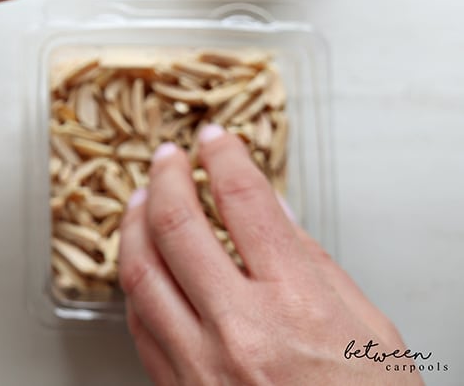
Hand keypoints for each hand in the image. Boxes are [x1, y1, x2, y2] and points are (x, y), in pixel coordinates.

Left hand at [119, 124, 421, 383]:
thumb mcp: (370, 332)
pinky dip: (135, 285)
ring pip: (139, 273)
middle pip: (176, 227)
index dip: (225, 159)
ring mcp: (199, 366)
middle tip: (167, 157)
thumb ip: (314, 265)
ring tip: (139, 199)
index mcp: (296, 307)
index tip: (216, 140)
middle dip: (166, 178)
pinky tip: (141, 266)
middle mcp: (238, 332)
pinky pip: (138, 325)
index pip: (244, 204)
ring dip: (133, 225)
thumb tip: (272, 211)